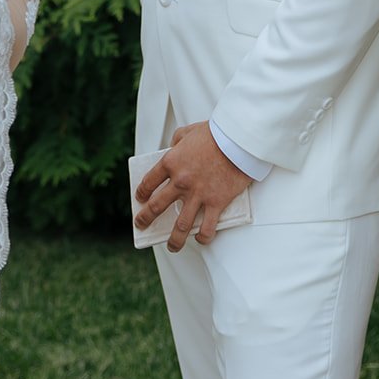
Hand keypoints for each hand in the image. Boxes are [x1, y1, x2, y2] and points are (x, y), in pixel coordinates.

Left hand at [133, 121, 252, 252]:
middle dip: (146, 218)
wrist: (238, 140)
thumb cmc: (215, 134)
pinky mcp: (216, 203)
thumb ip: (176, 141)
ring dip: (173, 239)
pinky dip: (203, 237)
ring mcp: (198, 195)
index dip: (142, 192)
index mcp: (171, 162)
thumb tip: (173, 148)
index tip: (140, 199)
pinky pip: (207, 227)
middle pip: (157, 206)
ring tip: (171, 247)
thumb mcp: (188, 132)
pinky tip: (200, 239)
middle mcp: (180, 181)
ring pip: (180, 225)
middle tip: (141, 225)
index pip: (148, 181)